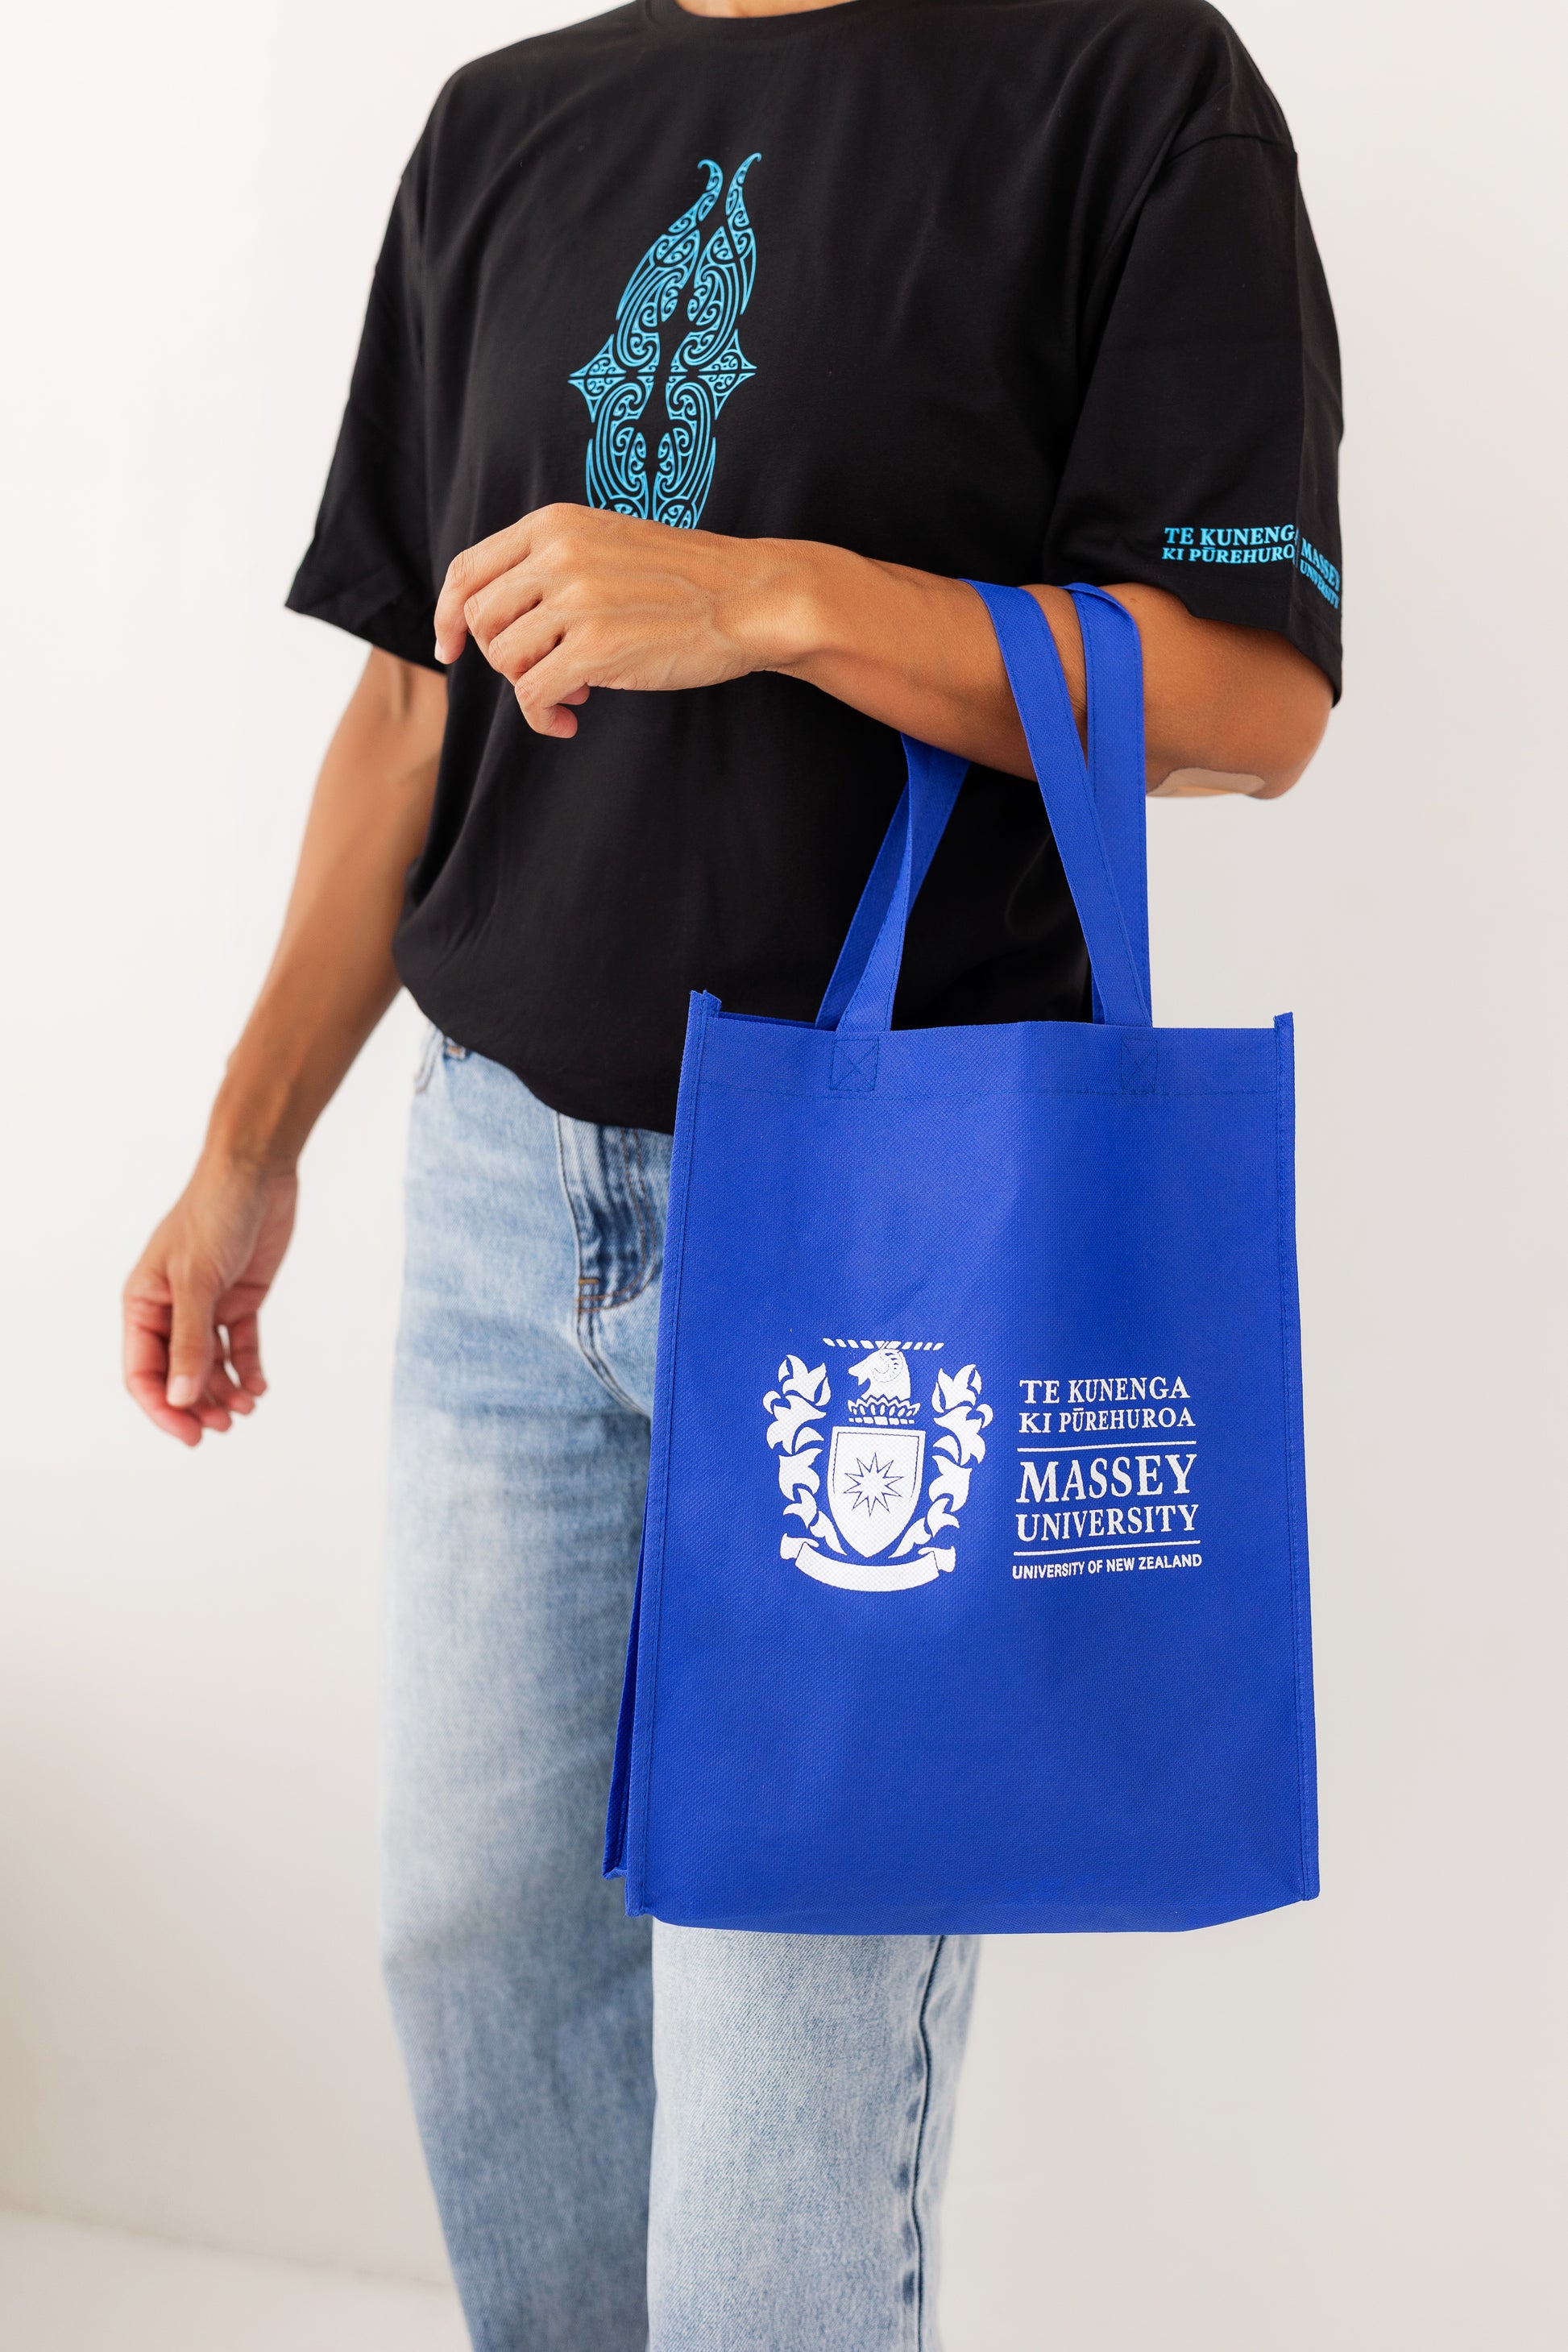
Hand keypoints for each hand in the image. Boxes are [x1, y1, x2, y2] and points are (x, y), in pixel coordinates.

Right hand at [123, 1157, 298, 1445]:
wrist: (257, 1172)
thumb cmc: (214, 1213)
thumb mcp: (197, 1281)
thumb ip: (190, 1342)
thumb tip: (181, 1397)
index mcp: (144, 1303)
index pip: (144, 1371)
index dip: (163, 1407)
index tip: (189, 1435)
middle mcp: (172, 1309)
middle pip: (178, 1374)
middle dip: (198, 1404)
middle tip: (224, 1426)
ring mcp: (208, 1305)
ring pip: (210, 1364)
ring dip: (225, 1391)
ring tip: (247, 1408)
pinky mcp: (241, 1299)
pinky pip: (241, 1345)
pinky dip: (249, 1368)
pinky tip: (260, 1387)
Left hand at [433, 504, 801, 735]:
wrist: (751, 598)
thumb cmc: (688, 581)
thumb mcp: (609, 544)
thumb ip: (555, 564)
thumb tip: (506, 617)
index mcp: (555, 525)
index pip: (468, 569)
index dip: (447, 616)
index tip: (450, 650)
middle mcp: (556, 556)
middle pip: (479, 619)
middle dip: (501, 657)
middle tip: (543, 672)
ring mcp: (574, 601)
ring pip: (503, 659)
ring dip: (529, 687)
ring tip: (574, 692)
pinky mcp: (594, 649)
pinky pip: (532, 696)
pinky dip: (543, 717)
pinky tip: (570, 719)